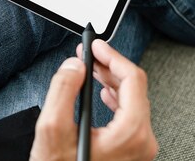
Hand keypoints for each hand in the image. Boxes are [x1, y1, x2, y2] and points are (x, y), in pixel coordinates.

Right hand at [29, 40, 157, 160]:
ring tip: (90, 67)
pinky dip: (114, 96)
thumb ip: (63, 90)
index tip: (95, 45)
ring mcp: (139, 148)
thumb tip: (75, 65)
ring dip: (110, 79)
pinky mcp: (132, 151)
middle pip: (135, 88)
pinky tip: (102, 90)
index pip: (132, 80)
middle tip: (88, 52)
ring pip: (133, 100)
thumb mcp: (51, 129)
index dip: (112, 56)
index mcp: (131, 133)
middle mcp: (142, 141)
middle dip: (109, 65)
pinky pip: (130, 114)